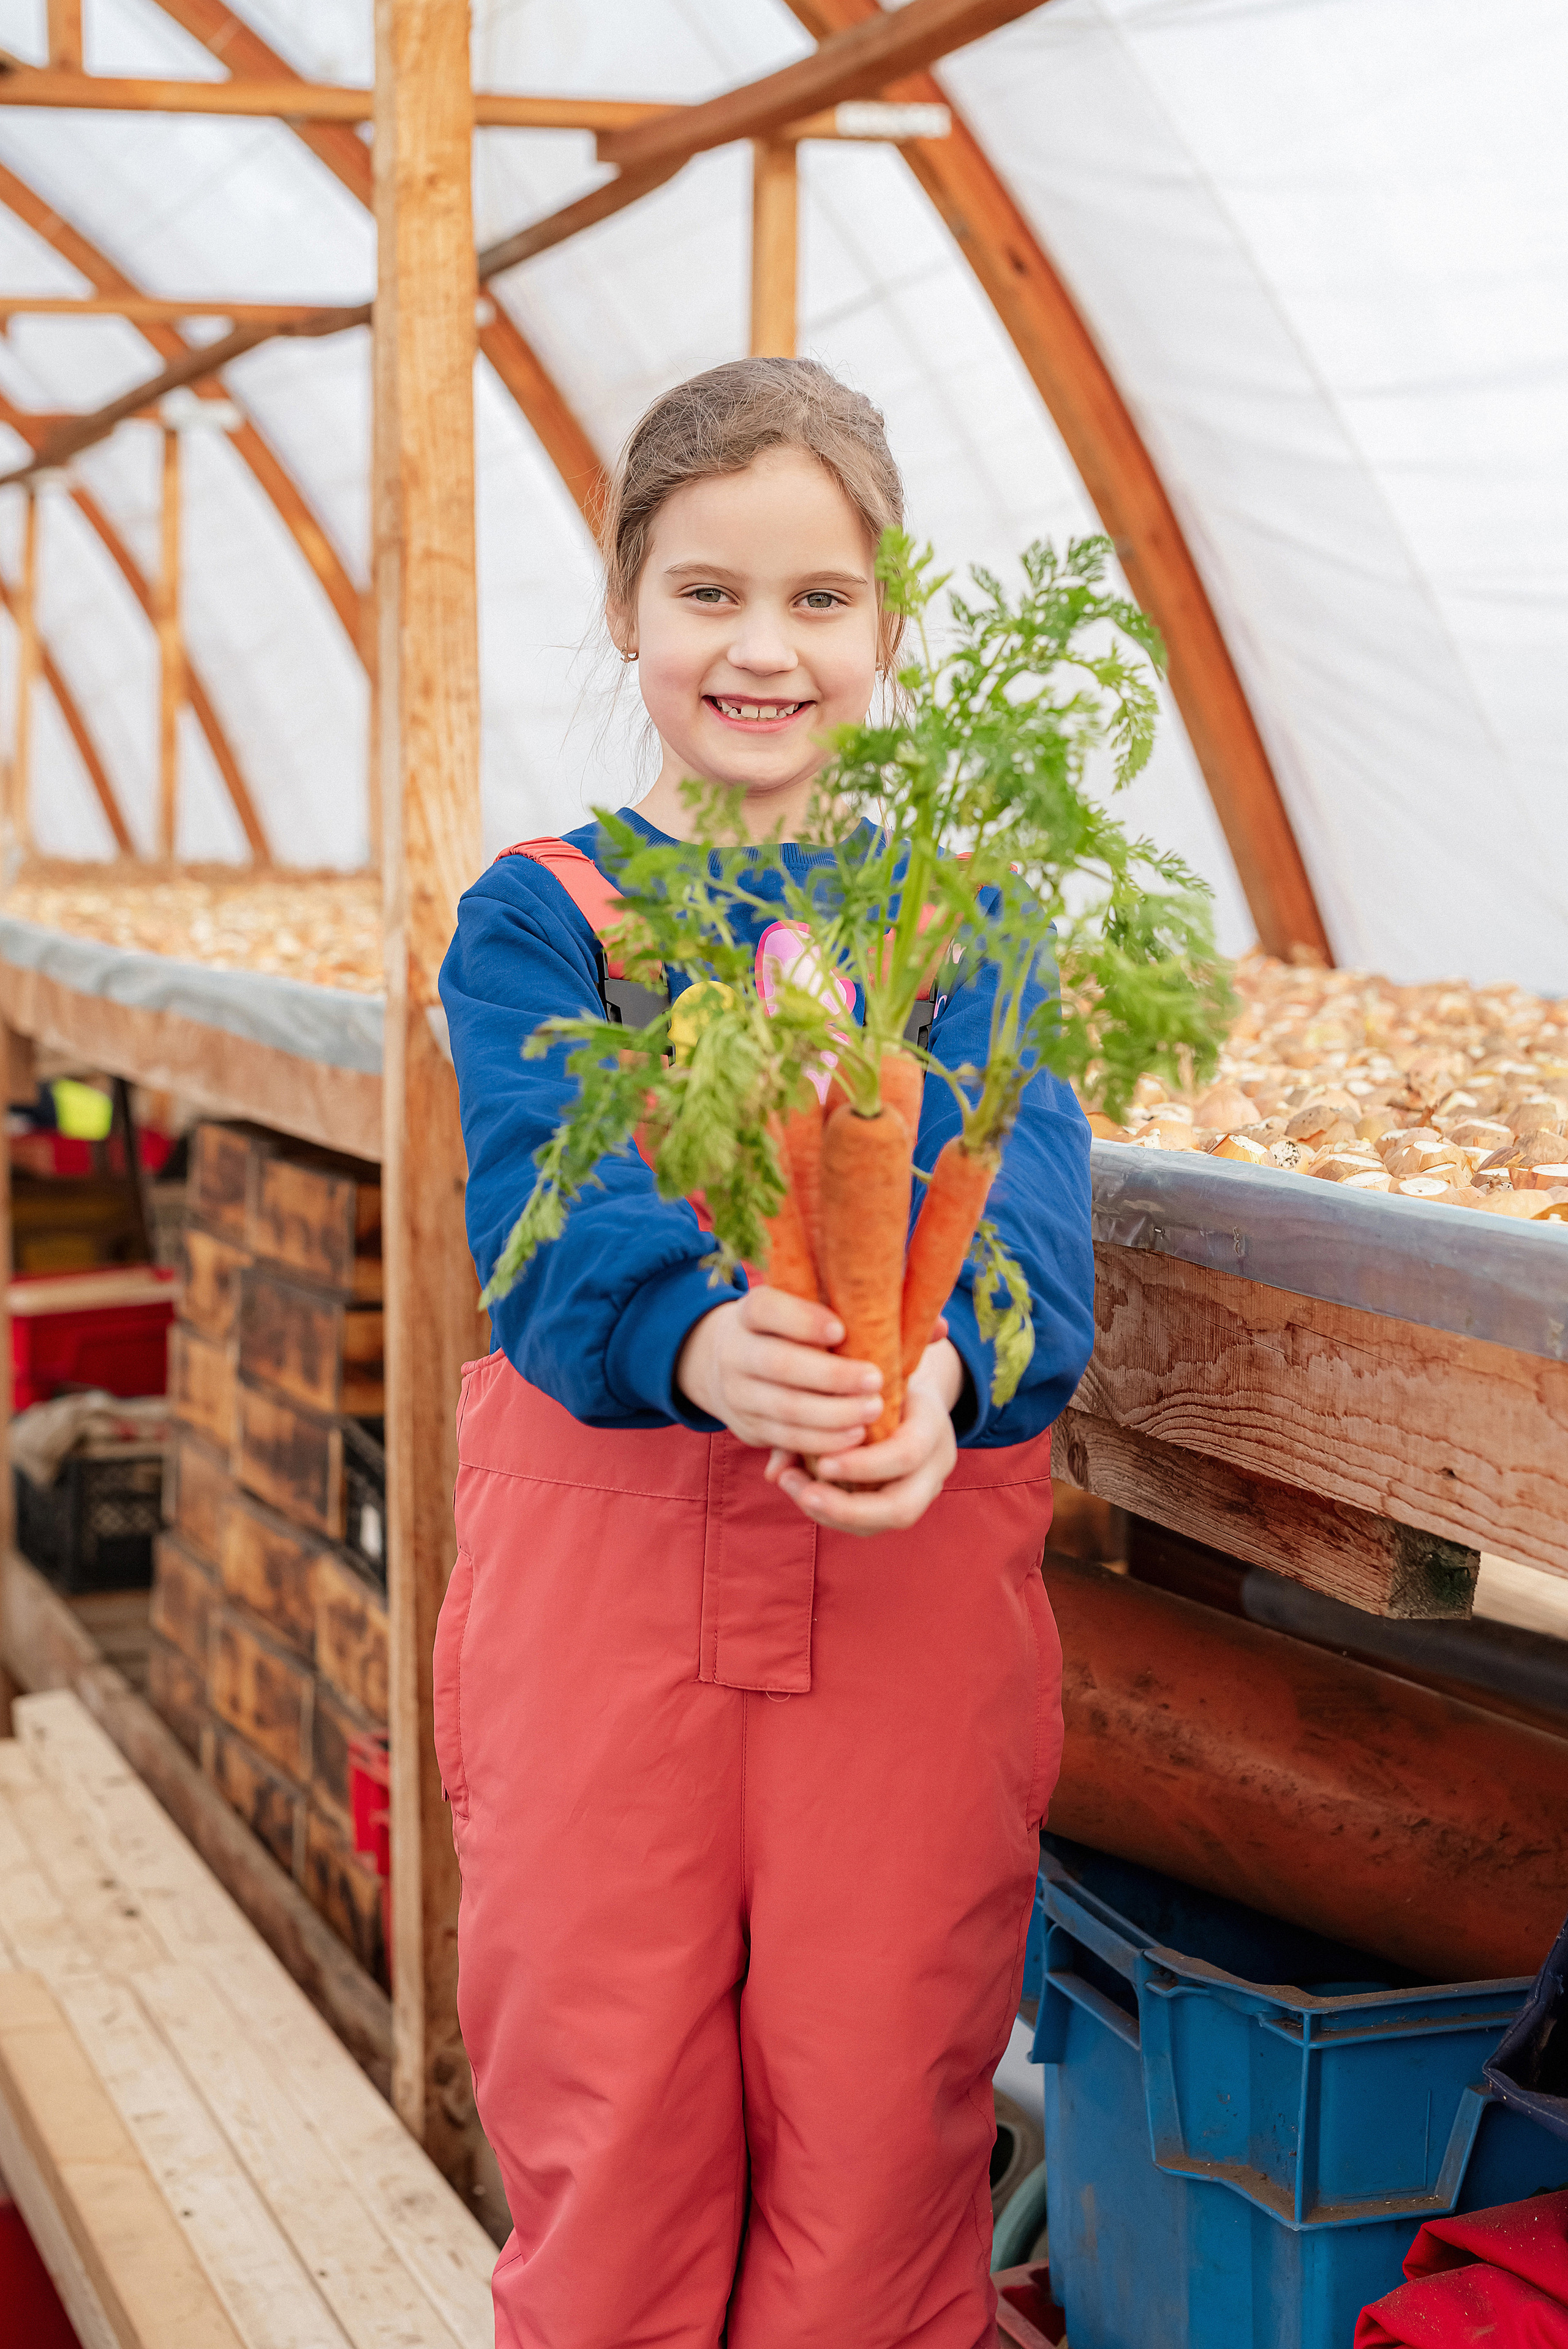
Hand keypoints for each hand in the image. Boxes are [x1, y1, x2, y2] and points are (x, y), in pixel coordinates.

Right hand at [676, 1286, 886, 1457]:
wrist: (726, 1368)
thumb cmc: (786, 1333)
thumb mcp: (795, 1310)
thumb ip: (839, 1308)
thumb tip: (919, 1315)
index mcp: (749, 1313)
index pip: (766, 1309)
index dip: (801, 1320)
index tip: (841, 1330)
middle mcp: (736, 1351)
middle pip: (779, 1364)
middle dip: (831, 1375)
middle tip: (874, 1379)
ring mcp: (738, 1393)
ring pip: (785, 1407)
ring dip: (833, 1413)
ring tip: (873, 1409)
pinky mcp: (747, 1427)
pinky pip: (786, 1437)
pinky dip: (823, 1439)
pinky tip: (854, 1435)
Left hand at [773, 1338, 961, 1536]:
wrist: (910, 1386)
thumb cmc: (875, 1378)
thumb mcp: (856, 1380)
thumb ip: (820, 1410)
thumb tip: (774, 1470)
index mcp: (932, 1421)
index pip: (908, 1453)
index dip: (865, 1465)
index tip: (821, 1462)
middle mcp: (936, 1461)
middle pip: (903, 1507)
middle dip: (848, 1509)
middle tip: (805, 1495)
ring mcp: (926, 1487)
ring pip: (885, 1523)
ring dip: (835, 1515)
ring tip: (796, 1491)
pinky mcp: (907, 1501)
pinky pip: (874, 1523)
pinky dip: (835, 1514)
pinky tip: (804, 1493)